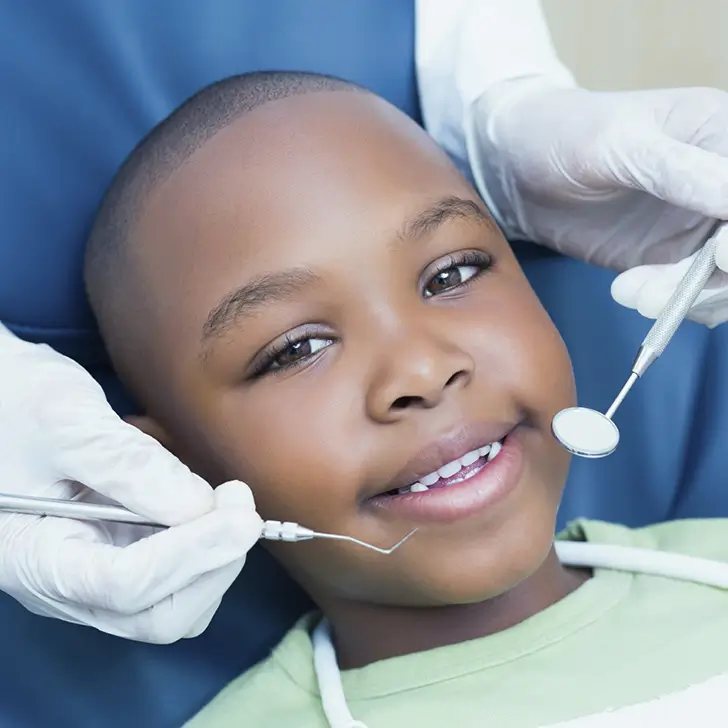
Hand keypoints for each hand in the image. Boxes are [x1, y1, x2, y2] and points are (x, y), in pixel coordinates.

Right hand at [0, 326, 261, 642]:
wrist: (3, 403)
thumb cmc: (16, 404)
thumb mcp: (66, 420)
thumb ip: (128, 465)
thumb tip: (201, 507)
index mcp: (35, 558)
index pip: (126, 585)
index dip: (192, 553)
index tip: (240, 512)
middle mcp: (65, 585)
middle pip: (158, 615)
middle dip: (213, 565)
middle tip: (240, 505)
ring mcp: (94, 577)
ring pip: (175, 605)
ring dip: (216, 558)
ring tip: (222, 499)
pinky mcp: (118, 558)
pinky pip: (178, 578)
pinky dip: (207, 546)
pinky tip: (203, 502)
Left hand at [468, 81, 727, 325]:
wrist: (516, 167)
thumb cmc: (566, 133)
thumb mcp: (621, 142)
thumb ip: (680, 170)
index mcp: (723, 136)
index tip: (717, 255)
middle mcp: (720, 184)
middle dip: (714, 278)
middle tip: (658, 291)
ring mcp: (697, 225)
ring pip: (723, 279)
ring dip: (687, 297)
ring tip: (631, 291)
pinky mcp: (668, 258)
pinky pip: (690, 293)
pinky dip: (669, 303)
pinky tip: (629, 290)